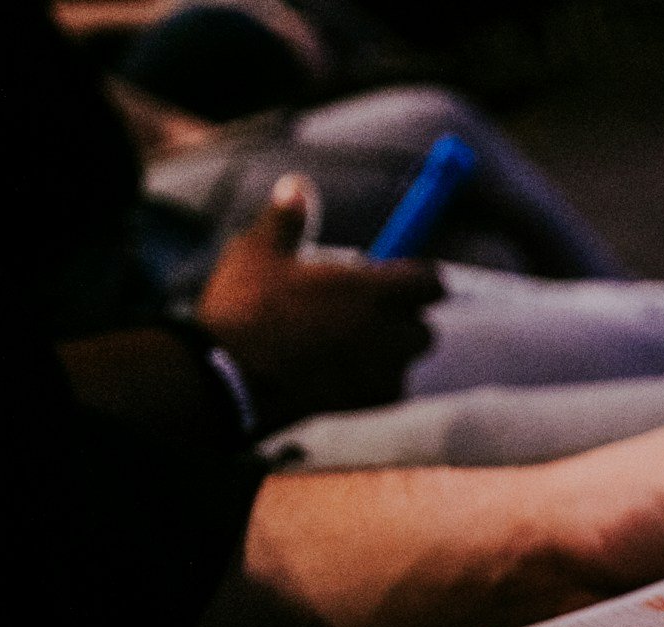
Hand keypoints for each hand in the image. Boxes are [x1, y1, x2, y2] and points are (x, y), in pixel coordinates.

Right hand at [196, 175, 443, 428]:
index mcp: (372, 291)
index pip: (431, 282)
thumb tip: (297, 186)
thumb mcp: (258, 252)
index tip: (398, 273)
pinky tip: (338, 369)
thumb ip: (288, 220)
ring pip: (406, 358)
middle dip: (402, 317)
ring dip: (388, 348)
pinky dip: (374, 378)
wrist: (232, 380)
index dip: (419, 277)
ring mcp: (384, 371)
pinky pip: (389, 387)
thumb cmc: (245, 311)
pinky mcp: (372, 403)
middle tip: (362, 310)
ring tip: (344, 340)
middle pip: (423, 325)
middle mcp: (388, 333)